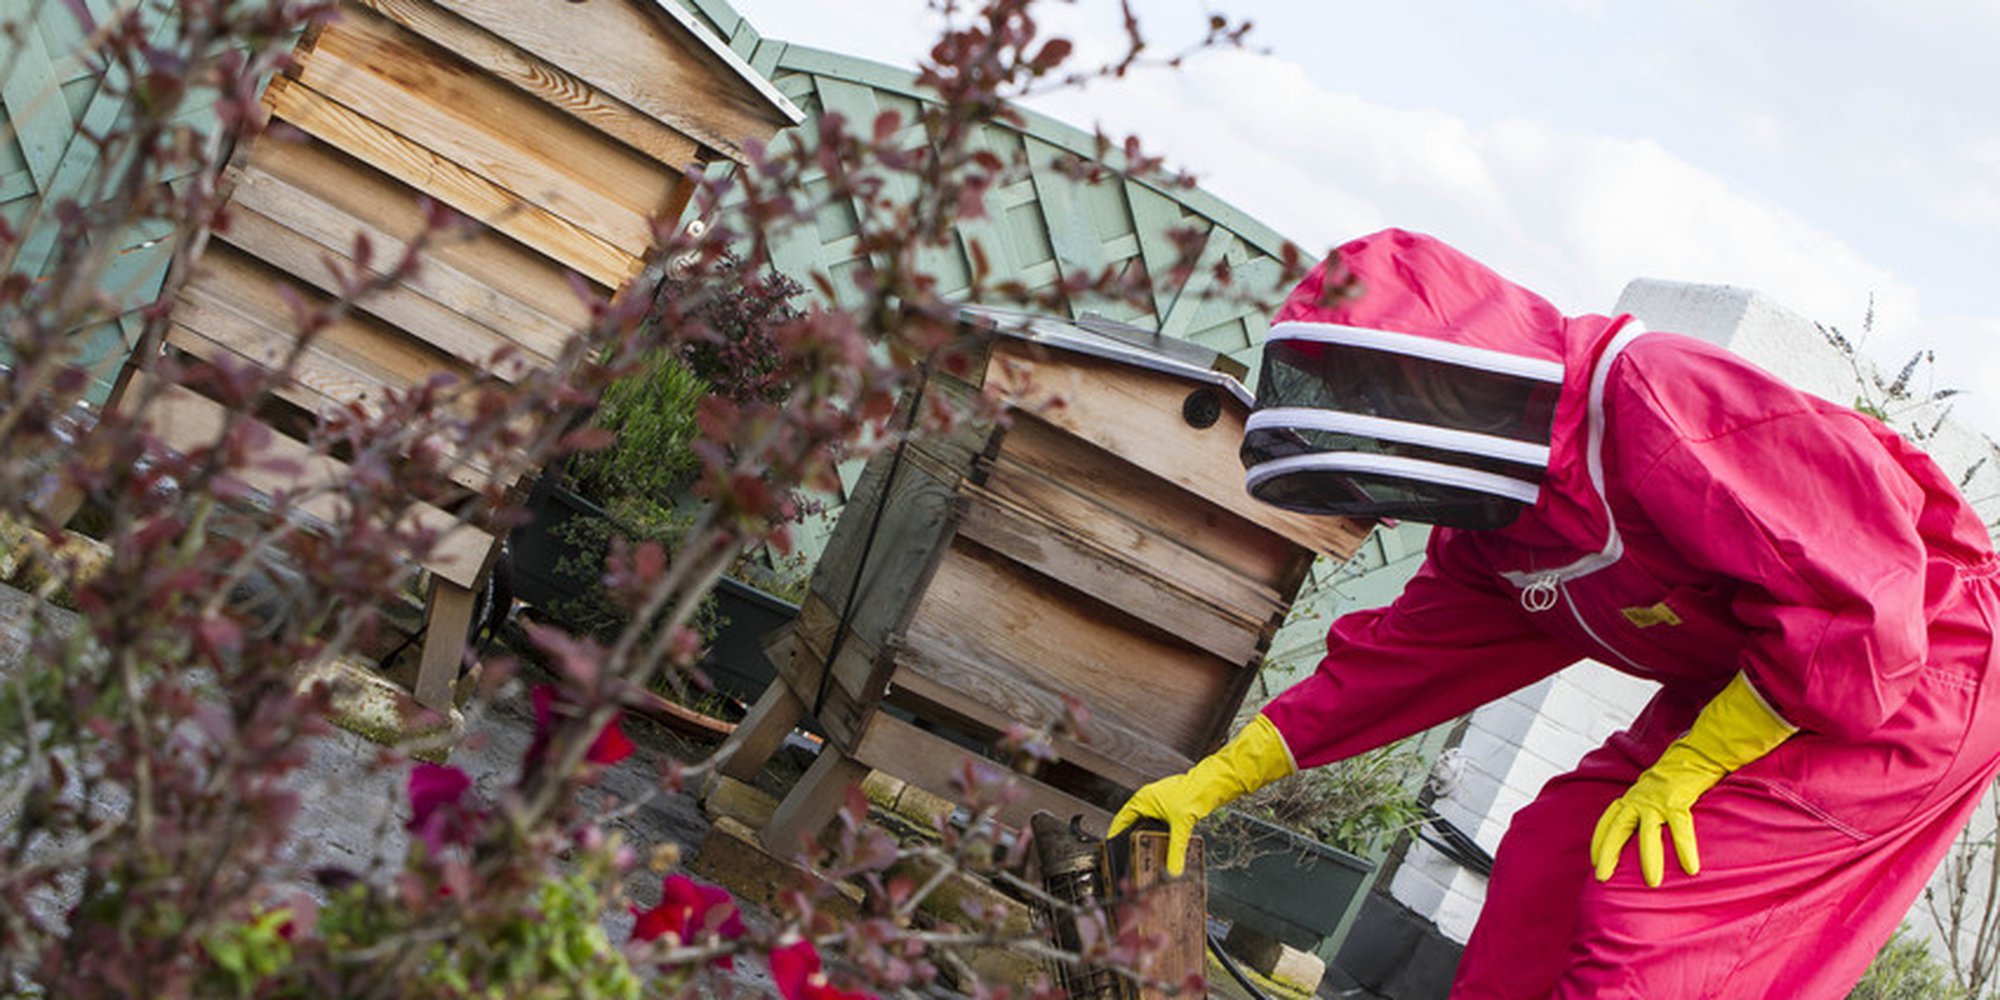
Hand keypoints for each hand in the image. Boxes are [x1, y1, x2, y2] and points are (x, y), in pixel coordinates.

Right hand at [1108, 772, 1212, 877]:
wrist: (1213, 783)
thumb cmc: (1194, 793)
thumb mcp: (1181, 826)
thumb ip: (1176, 850)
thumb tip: (1172, 870)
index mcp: (1142, 800)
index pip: (1121, 820)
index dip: (1116, 835)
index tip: (1112, 849)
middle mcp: (1148, 801)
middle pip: (1134, 825)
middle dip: (1132, 841)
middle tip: (1129, 856)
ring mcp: (1159, 804)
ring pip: (1147, 826)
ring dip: (1147, 839)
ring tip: (1145, 855)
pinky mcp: (1171, 809)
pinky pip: (1159, 826)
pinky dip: (1158, 837)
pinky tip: (1162, 847)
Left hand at [1589, 751, 1714, 886]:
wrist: (1696, 752)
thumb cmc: (1677, 775)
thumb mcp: (1652, 790)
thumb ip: (1644, 807)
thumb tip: (1644, 830)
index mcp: (1632, 797)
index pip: (1608, 820)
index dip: (1599, 841)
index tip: (1593, 861)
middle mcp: (1639, 798)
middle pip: (1617, 827)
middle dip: (1608, 852)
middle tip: (1602, 877)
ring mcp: (1657, 800)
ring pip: (1648, 832)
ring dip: (1649, 859)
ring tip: (1652, 883)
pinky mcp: (1678, 800)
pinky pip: (1680, 828)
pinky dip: (1684, 848)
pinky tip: (1690, 868)